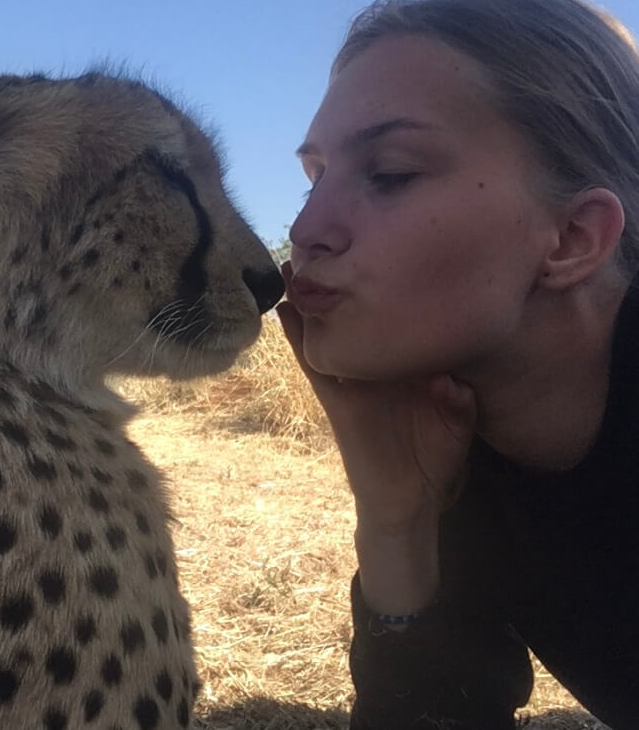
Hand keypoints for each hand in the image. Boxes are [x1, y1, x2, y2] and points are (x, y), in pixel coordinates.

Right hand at [277, 263, 476, 536]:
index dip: (387, 286)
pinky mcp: (334, 397)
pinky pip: (312, 362)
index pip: (392, 318)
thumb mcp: (457, 421)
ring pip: (325, 332)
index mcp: (402, 366)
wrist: (409, 500)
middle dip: (339, 283)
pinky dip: (297, 336)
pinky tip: (285, 310)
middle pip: (353, 317)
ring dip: (309, 301)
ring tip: (294, 265)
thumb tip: (451, 380)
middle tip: (325, 241)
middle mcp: (373, 367)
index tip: (383, 247)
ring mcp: (350, 379)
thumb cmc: (433, 459)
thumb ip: (458, 400)